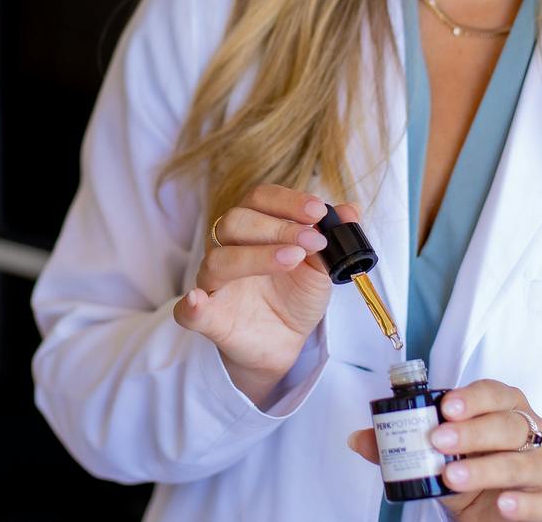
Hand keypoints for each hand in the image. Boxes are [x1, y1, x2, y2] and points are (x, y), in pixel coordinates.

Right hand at [172, 184, 353, 405]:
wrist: (286, 341)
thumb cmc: (296, 295)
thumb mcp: (323, 266)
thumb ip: (333, 237)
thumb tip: (351, 209)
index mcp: (253, 229)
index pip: (260, 199)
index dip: (287, 201)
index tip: (318, 211)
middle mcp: (229, 248)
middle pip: (236, 221)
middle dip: (278, 227)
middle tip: (313, 241)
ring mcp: (216, 283)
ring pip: (219, 259)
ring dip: (256, 256)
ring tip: (293, 259)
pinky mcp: (210, 318)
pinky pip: (189, 311)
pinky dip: (190, 306)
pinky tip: (197, 301)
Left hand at [347, 379, 541, 519]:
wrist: (487, 511)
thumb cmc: (467, 469)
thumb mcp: (432, 455)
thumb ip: (398, 444)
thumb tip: (357, 439)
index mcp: (504, 408)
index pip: (495, 393)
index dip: (472, 398)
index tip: (445, 407)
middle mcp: (529, 432)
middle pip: (508, 425)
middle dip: (473, 432)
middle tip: (438, 441)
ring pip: (523, 462)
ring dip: (486, 468)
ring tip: (452, 476)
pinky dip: (523, 503)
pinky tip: (501, 503)